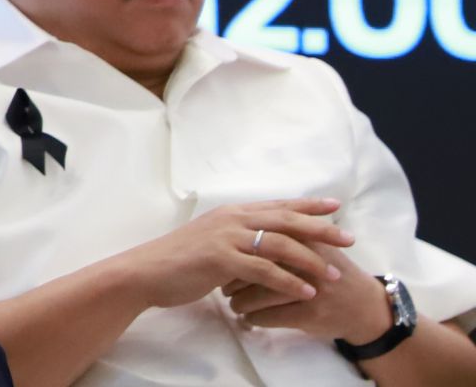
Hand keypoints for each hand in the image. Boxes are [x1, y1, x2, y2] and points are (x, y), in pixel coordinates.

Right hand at [112, 198, 353, 310]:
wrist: (147, 271)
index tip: (335, 205)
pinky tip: (306, 291)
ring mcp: (226, 237)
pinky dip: (289, 281)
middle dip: (321, 228)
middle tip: (349, 238)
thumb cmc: (179, 260)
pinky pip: (265, 270)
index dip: (308, 204)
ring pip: (280, 244)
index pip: (277, 205)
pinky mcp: (221, 259)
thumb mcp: (211, 240)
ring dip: (311, 260)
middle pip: (286, 219)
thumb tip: (259, 242)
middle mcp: (232, 219)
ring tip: (334, 274)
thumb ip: (236, 238)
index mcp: (231, 212)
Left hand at [225, 243, 392, 343]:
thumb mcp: (315, 246)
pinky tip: (249, 318)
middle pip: (255, 267)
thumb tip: (245, 231)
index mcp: (305, 239)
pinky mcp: (310, 314)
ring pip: (258, 294)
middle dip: (234, 279)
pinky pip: (270, 316)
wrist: (365, 307)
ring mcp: (310, 288)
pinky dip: (254, 318)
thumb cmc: (332, 273)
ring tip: (234, 303)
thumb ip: (287, 234)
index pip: (260, 242)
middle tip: (224, 285)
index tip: (227, 262)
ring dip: (240, 301)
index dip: (238, 254)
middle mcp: (306, 261)